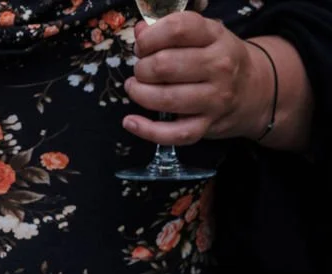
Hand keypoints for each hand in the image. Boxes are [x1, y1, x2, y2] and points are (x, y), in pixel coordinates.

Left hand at [122, 12, 271, 145]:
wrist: (254, 90)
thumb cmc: (218, 60)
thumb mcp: (203, 37)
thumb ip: (170, 32)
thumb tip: (140, 31)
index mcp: (216, 36)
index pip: (177, 29)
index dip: (150, 38)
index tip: (142, 46)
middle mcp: (219, 66)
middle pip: (164, 65)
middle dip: (141, 69)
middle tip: (141, 71)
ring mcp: (215, 98)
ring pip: (165, 98)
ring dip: (139, 94)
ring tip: (135, 88)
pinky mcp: (207, 125)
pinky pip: (173, 133)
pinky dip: (147, 130)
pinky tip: (131, 122)